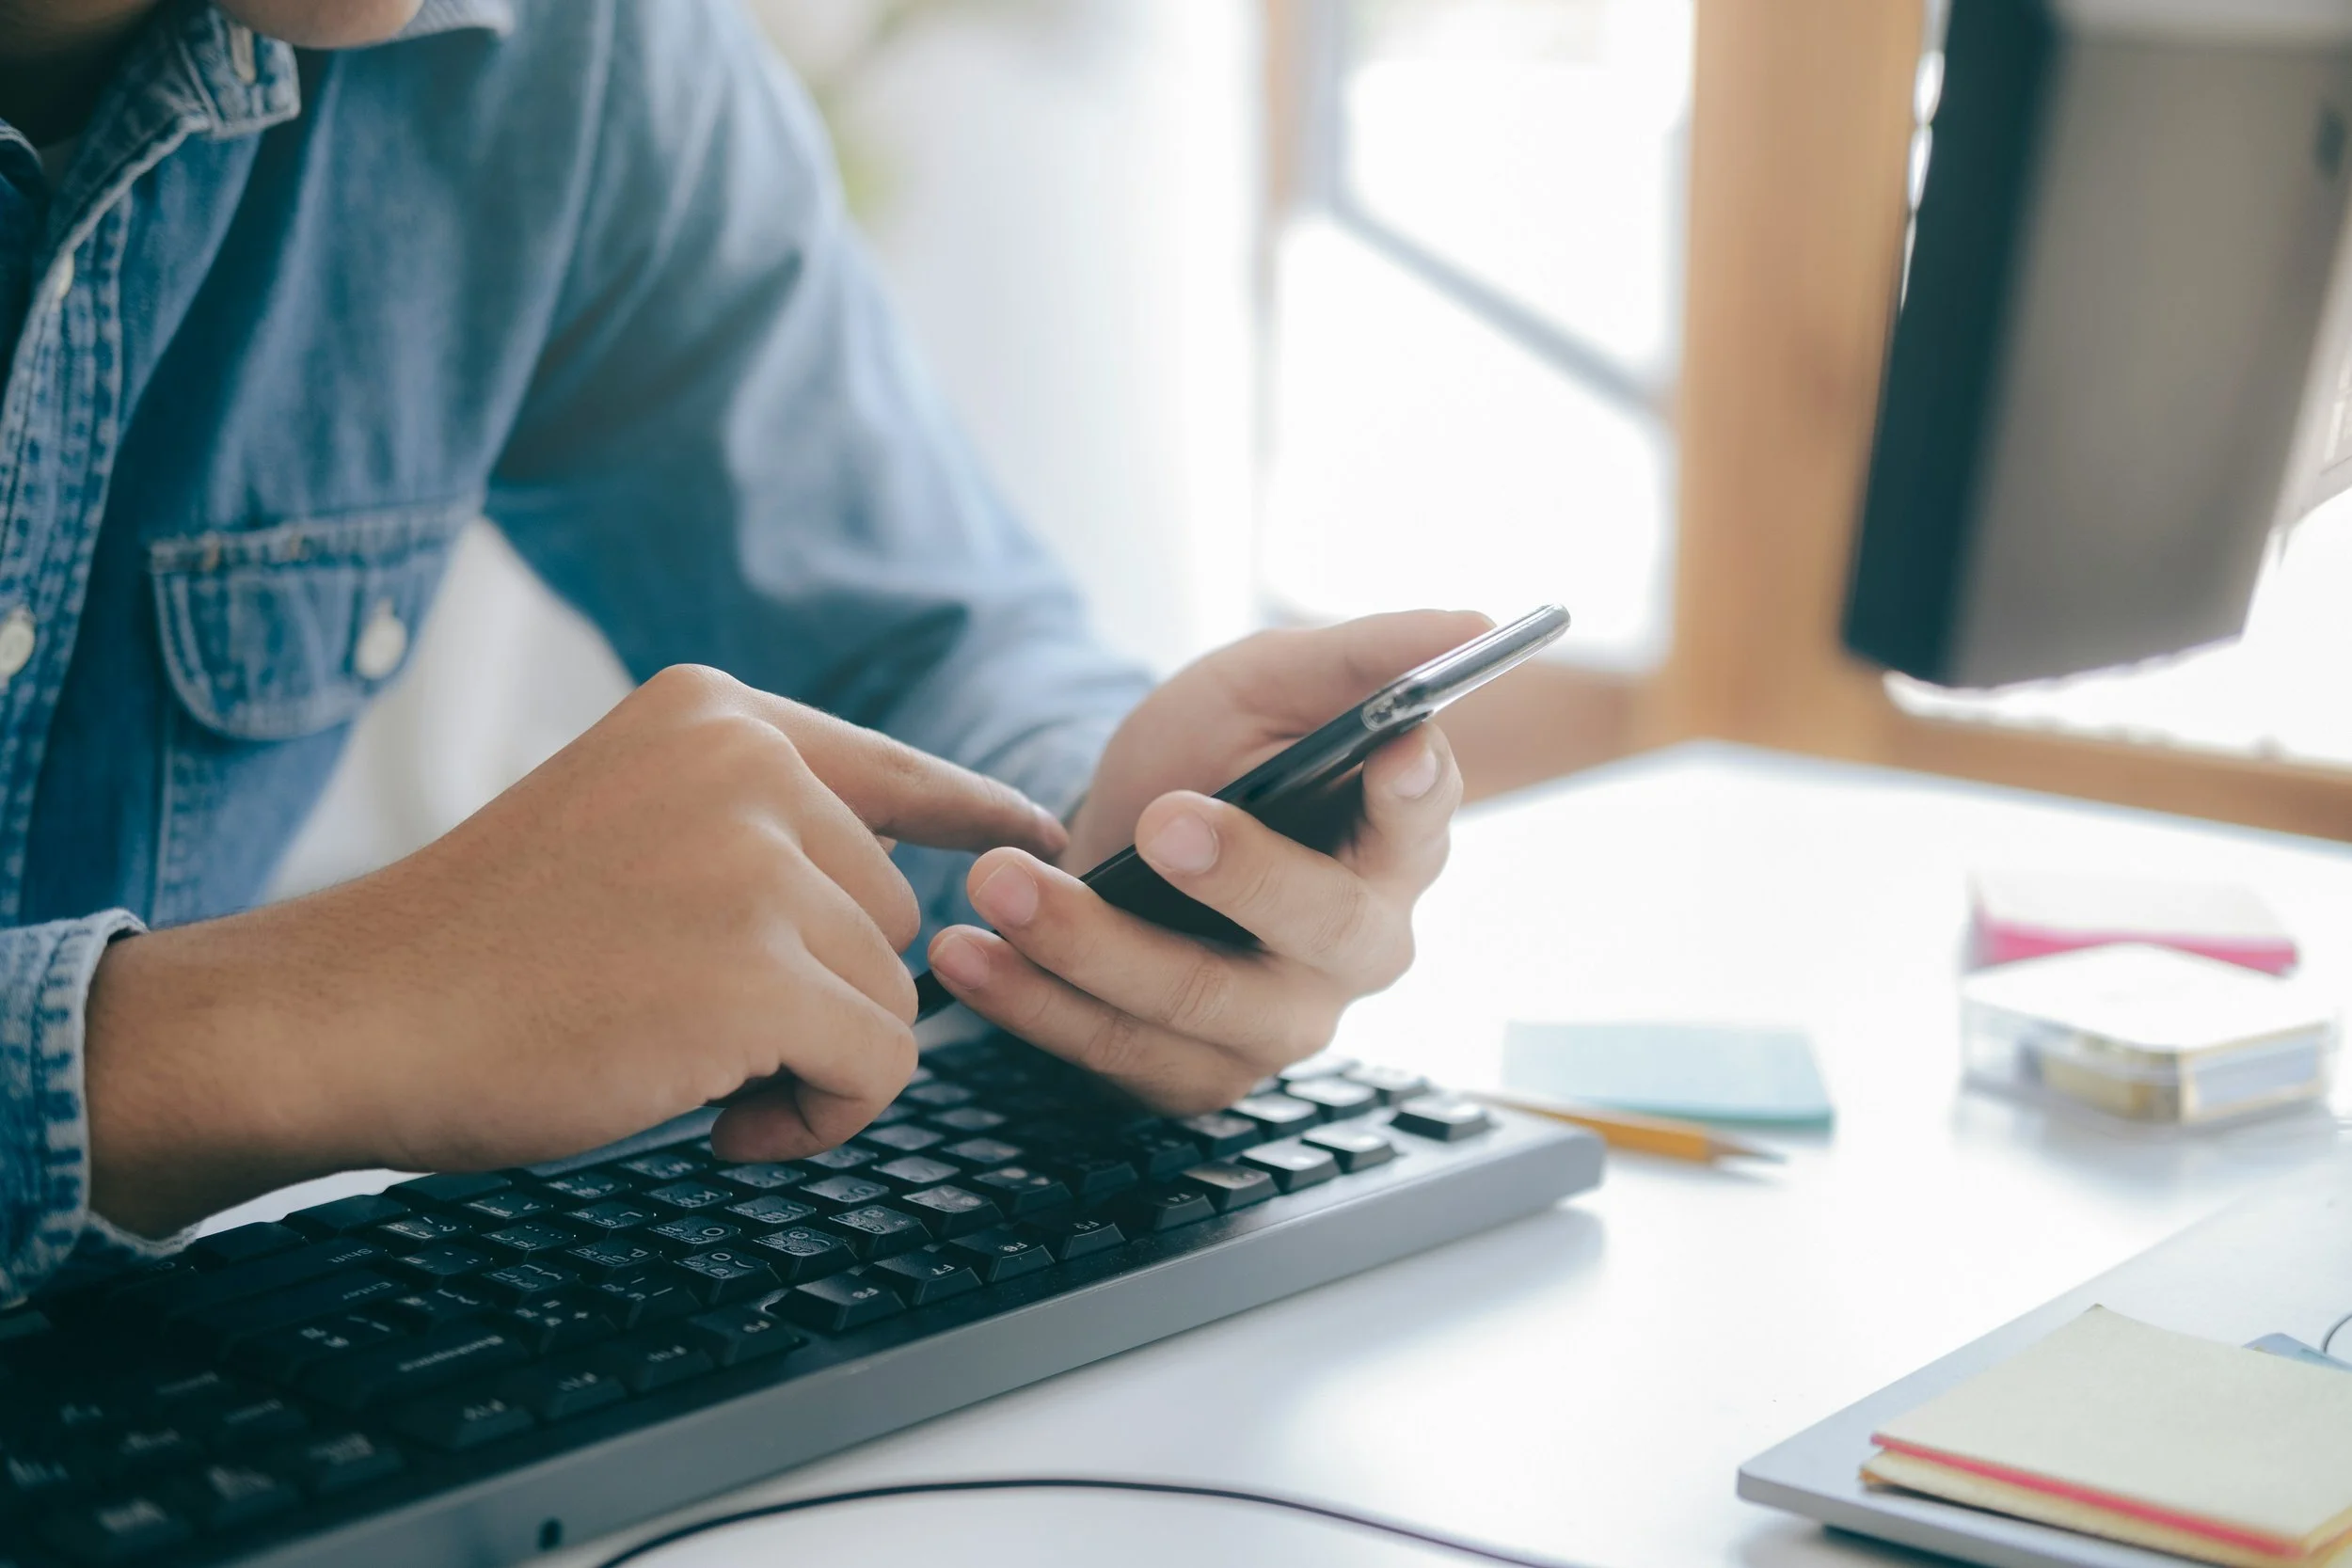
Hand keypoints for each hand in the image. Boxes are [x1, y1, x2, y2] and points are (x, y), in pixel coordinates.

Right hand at [83, 665, 1065, 1236]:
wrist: (348, 1017)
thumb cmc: (477, 953)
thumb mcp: (628, 830)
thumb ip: (751, 835)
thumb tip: (903, 914)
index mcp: (714, 716)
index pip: (892, 766)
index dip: (976, 814)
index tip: (1039, 840)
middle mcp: (749, 763)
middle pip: (891, 913)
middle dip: (822, 996)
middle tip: (696, 1036)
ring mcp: (755, 861)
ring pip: (892, 996)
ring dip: (812, 1063)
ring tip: (687, 1071)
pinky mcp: (759, 969)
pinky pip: (878, 1068)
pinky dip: (817, 1119)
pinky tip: (719, 1125)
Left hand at [924, 610, 1488, 1110]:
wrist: (1123, 840)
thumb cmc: (1218, 757)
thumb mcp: (1266, 685)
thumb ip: (1356, 656)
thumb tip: (1474, 626)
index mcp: (1397, 842)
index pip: (1424, 817)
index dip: (1414, 791)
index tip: (1392, 749)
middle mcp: (1358, 948)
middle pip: (1320, 930)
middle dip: (1238, 874)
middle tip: (1158, 817)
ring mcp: (1281, 1024)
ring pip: (1199, 1006)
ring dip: (1089, 947)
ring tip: (999, 881)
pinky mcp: (1198, 1073)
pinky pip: (1119, 1056)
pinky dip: (1034, 1007)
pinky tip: (969, 957)